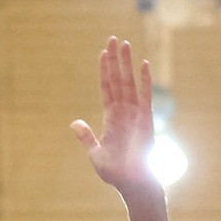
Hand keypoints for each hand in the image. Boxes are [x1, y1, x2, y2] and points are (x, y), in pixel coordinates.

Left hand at [70, 37, 158, 198]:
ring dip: (127, 63)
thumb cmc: (116, 171)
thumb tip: (74, 123)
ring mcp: (135, 113)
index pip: (106, 87)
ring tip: (125, 43)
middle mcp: (123, 111)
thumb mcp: (95, 152)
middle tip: (114, 38)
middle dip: (116, 59)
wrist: (132, 183)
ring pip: (130, 82)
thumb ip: (86, 136)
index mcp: (111, 117)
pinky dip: (145, 80)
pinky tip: (143, 64)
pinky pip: (145, 95)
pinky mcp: (146, 119)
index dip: (104, 70)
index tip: (103, 52)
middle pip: (118, 79)